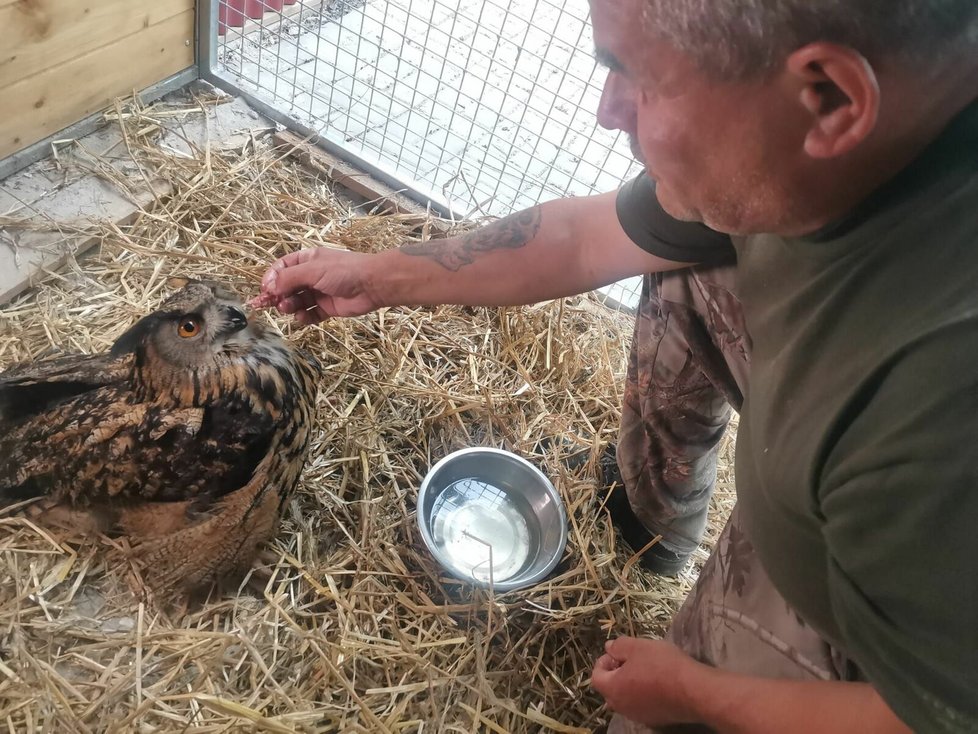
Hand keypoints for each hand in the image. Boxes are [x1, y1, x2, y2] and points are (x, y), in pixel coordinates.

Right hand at [252, 247, 380, 323]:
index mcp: (307, 260)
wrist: (373, 284)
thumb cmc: (344, 271)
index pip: (282, 268)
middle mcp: (312, 276)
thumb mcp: (313, 270)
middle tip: (266, 304)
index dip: (271, 278)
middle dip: (276, 295)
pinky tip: (302, 317)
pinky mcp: (328, 308)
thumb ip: (289, 278)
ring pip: (297, 301)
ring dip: (289, 306)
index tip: (264, 290)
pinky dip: (304, 317)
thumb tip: (269, 287)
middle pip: (287, 286)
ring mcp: (320, 292)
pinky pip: (310, 314)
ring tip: (288, 308)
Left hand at [591, 637, 706, 726]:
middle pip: (610, 689)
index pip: (596, 676)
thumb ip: (619, 646)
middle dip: (616, 672)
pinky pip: (641, 705)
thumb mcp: (637, 646)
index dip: (604, 661)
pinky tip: (658, 682)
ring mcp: (638, 715)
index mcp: (613, 689)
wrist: (693, 690)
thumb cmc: (662, 665)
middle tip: (631, 659)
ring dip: (630, 683)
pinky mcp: (655, 720)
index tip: (618, 652)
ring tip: (646, 669)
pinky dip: (643, 693)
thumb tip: (608, 648)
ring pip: (626, 698)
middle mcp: (622, 707)